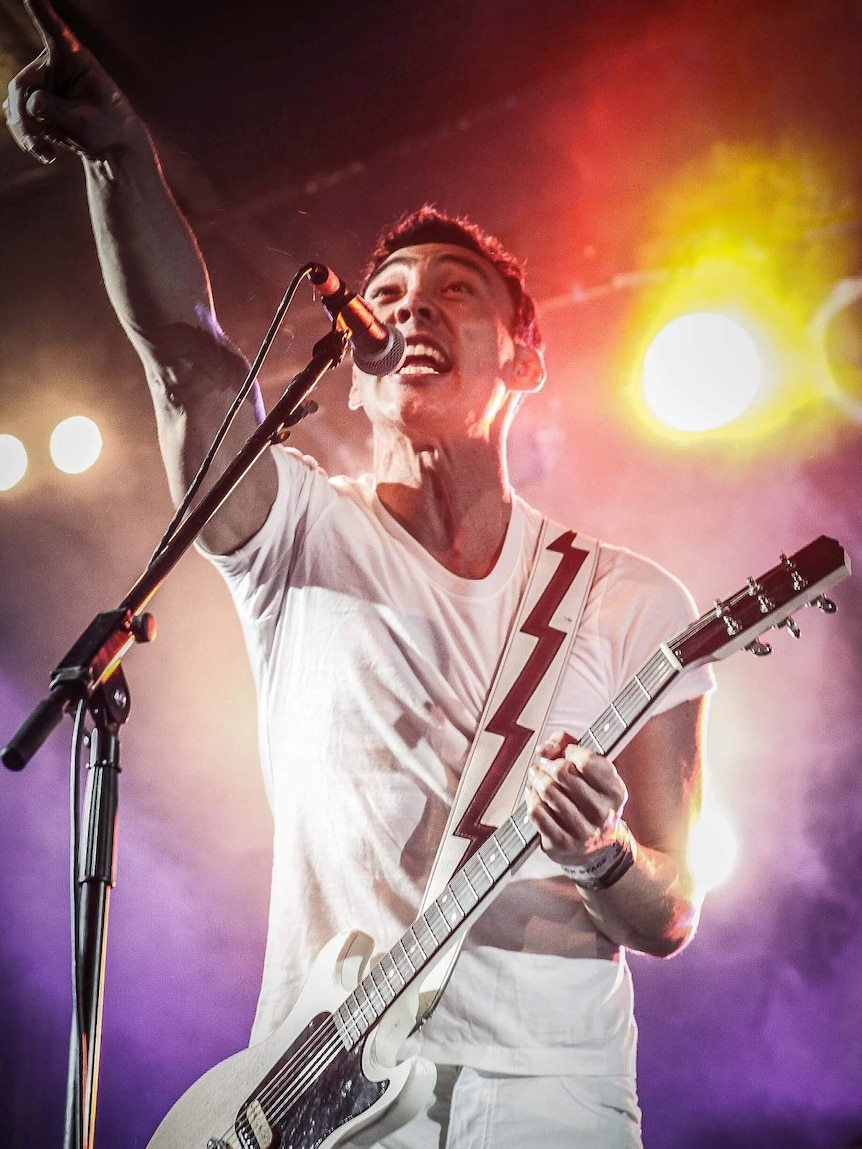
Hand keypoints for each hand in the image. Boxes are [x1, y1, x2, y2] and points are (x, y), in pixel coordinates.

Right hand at [4, 0, 141, 163]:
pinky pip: (17, 116)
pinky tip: (44, 152)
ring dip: (25, 131)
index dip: (41, 11)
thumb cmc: (108, 127)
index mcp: (74, 58)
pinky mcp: (35, 102)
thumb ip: (57, 110)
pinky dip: (26, 136)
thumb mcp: (86, 122)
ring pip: (15, 103)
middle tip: (36, 144)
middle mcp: (53, 65)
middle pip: (21, 85)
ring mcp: (42, 83)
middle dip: (25, 117)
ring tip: (44, 152)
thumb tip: (31, 103)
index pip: (54, 31)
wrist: (111, 146)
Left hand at [525, 731, 628, 868]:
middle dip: (548, 765)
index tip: (566, 754)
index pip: (587, 760)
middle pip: (562, 772)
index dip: (570, 751)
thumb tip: (545, 749)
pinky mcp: (561, 842)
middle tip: (544, 766)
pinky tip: (534, 796)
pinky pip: (536, 810)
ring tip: (538, 779)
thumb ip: (568, 745)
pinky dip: (531, 799)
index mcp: (615, 792)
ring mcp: (582, 830)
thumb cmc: (590, 800)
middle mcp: (602, 812)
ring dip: (537, 780)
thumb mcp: (593, 773)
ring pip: (547, 790)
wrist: (596, 847)